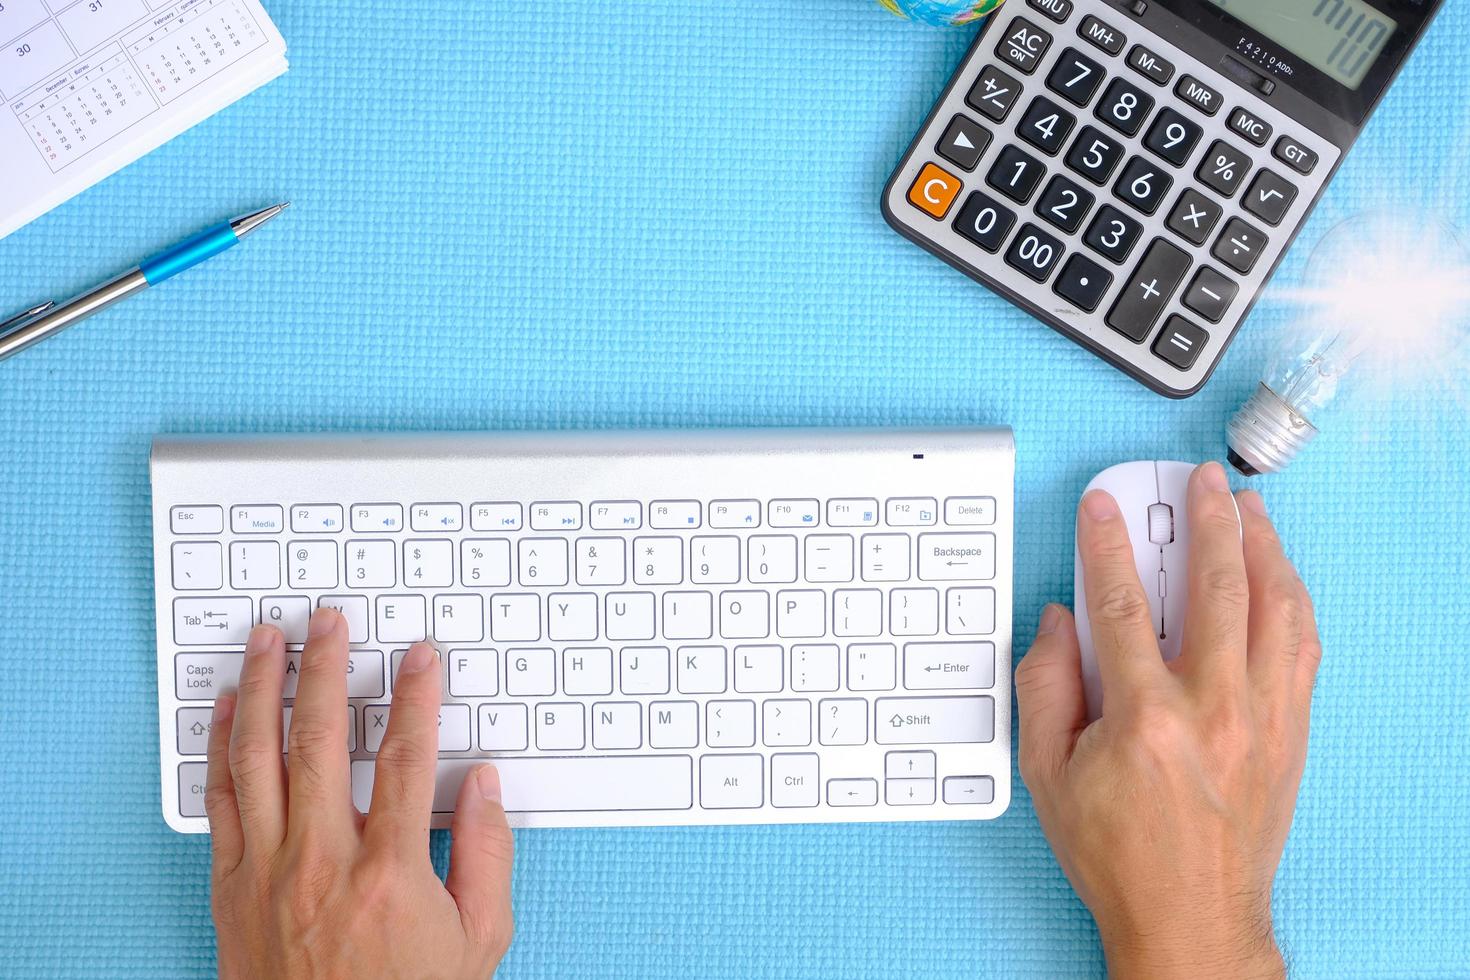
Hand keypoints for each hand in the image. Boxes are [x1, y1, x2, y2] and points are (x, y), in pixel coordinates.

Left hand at [205, 609, 514, 978]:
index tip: (422, 657)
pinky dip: (220, 747)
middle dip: (327, 667)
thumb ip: (488, 856)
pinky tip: (226, 709)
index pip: (410, 757)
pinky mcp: (230, 887)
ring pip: (259, 757)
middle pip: (322, 738)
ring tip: (268, 641)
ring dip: (262, 688)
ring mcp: (269, 870)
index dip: (419, 696)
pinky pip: (220, 800)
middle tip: (329, 621)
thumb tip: (485, 787)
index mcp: (391, 870)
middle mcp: (323, 860)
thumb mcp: (478, 940)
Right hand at [1016, 462, 1320, 979]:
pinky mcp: (1291, 733)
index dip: (1106, 543)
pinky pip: (1303, 646)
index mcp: (1146, 717)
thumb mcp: (1047, 774)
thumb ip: (1044, 686)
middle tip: (1199, 481)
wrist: (1190, 918)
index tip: (1102, 507)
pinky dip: (1292, 598)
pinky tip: (1280, 576)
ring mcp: (1263, 718)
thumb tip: (1057, 623)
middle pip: (1218, 585)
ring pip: (1277, 607)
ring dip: (1264, 547)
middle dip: (1208, 519)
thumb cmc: (1119, 854)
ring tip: (1249, 511)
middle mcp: (1215, 708)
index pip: (1119, 602)